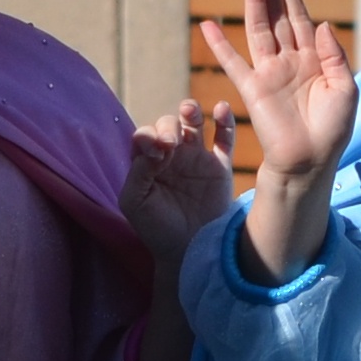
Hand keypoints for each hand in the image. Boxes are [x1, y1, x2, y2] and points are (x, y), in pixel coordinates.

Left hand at [120, 98, 231, 265]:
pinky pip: (224, 139)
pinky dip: (225, 122)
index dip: (149, 136)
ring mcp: (197, 158)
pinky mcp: (220, 166)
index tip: (156, 150)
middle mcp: (171, 156)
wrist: (189, 252)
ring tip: (190, 109)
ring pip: (194, 125)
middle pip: (169, 125)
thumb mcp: (135, 202)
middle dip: (169, 127)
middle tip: (171, 143)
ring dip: (191, 112)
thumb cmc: (156, 229)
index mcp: (147, 162)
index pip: (145, 136)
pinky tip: (221, 109)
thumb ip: (138, 172)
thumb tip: (155, 146)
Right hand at [198, 0, 356, 277]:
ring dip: (253, 5)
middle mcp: (290, 62)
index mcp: (314, 60)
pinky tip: (208, 25)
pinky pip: (233, 62)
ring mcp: (269, 73)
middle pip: (279, 18)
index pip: (302, 20)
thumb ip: (334, 55)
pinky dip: (220, 44)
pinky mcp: (252, 89)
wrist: (309, 162)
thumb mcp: (345, 89)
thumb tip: (323, 24)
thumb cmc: (333, 130)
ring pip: (259, 31)